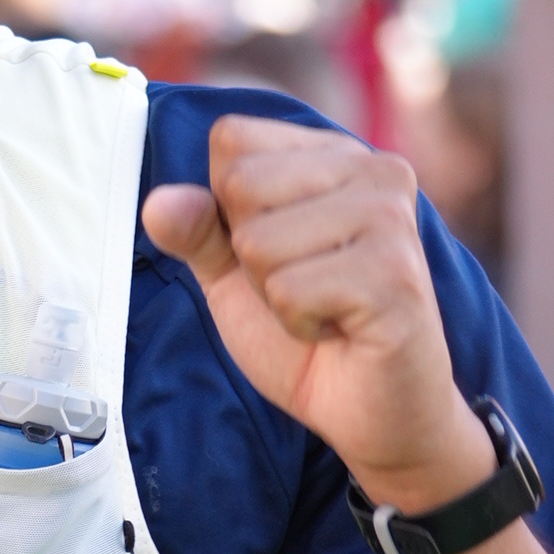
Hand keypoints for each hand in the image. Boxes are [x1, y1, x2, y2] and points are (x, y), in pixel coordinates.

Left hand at [142, 118, 490, 515]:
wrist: (373, 412)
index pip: (232, 140)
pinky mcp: (394, 273)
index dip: (229, 209)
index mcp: (336, 155)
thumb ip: (198, 231)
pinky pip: (289, 290)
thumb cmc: (309, 336)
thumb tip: (159, 203)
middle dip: (250, 256)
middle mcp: (374, 170)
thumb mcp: (236, 275)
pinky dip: (298, 325)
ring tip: (324, 307)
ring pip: (260, 242)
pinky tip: (339, 329)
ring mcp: (390, 218)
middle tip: (302, 287)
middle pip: (241, 185)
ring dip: (276, 296)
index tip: (280, 251)